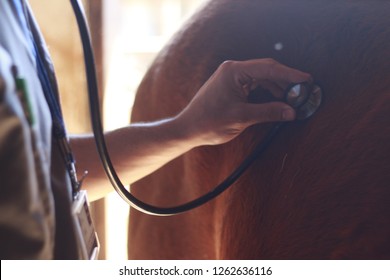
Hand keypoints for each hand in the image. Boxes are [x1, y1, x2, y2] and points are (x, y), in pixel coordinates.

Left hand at [177, 58, 311, 144]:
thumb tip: (292, 111)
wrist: (188, 129)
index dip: (290, 74)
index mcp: (234, 71)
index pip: (269, 69)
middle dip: (286, 81)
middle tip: (304, 91)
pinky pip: (254, 85)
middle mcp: (233, 70)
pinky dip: (267, 92)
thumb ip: (268, 112)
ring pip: (262, 78)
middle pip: (267, 71)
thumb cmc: (208, 122)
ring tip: (292, 99)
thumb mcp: (241, 118)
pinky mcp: (232, 86)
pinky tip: (277, 101)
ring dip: (277, 88)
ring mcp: (232, 77)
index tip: (307, 79)